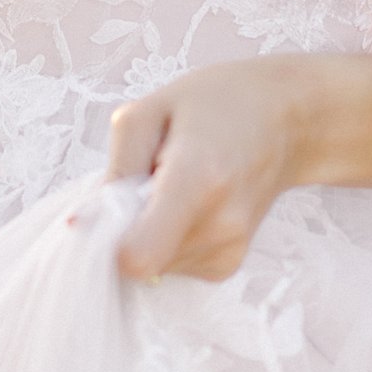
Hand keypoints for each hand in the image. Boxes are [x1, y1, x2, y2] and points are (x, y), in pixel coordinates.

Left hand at [105, 58, 321, 280]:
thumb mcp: (150, 110)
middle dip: (127, 227)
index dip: (109, 242)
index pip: (138, 257)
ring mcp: (229, 250)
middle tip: (149, 182)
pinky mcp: (228, 265)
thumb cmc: (216, 104)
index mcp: (197, 179)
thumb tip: (82, 224)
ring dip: (147, 232)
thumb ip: (114, 167)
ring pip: (152, 267)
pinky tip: (188, 206)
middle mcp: (220, 225)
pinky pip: (171, 266)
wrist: (290, 121)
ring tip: (174, 188)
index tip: (112, 208)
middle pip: (138, 262)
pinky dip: (166, 240)